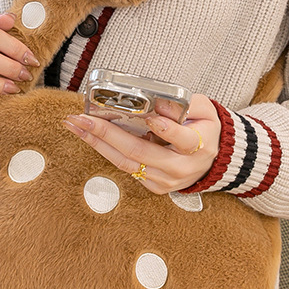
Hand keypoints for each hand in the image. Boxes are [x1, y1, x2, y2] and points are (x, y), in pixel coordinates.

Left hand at [62, 93, 220, 193]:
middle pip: (140, 152)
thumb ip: (185, 104)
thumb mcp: (204, 109)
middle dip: (107, 134)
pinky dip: (106, 151)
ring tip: (76, 125)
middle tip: (82, 119)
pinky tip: (89, 136)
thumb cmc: (204, 128)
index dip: (166, 130)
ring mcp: (166, 180)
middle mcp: (181, 167)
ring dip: (97, 143)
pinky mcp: (154, 186)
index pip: (183, 140)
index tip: (150, 117)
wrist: (212, 158)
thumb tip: (157, 102)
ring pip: (126, 163)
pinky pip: (126, 169)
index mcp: (199, 146)